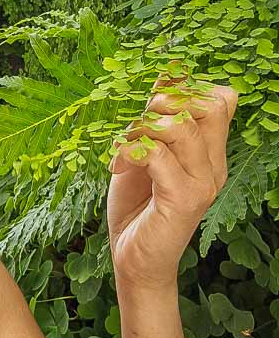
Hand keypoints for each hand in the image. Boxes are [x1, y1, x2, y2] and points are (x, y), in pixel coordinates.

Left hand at [106, 72, 237, 291]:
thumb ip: (156, 122)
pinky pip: (159, 156)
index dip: (184, 89)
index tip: (149, 105)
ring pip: (180, 127)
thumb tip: (166, 77)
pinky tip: (117, 166)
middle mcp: (214, 166)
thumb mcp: (144, 154)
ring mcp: (204, 184)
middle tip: (135, 124)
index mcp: (210, 154)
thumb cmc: (137, 206)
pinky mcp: (184, 200)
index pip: (220, 100)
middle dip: (164, 102)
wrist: (133, 260)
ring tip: (122, 148)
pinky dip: (131, 152)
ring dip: (140, 128)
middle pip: (206, 105)